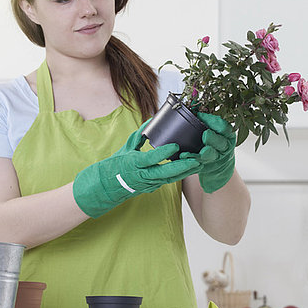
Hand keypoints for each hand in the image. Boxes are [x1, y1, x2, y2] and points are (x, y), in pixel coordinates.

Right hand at [73, 120, 201, 217]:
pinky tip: (190, 169)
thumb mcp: (127, 147)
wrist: (108, 185)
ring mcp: (147, 183)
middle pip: (164, 172)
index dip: (163, 153)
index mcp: (133, 163)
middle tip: (197, 160)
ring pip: (169, 179)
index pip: (150, 158)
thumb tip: (153, 120)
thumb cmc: (118, 164)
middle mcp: (141, 175)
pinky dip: (179, 175)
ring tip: (199, 164)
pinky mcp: (152, 187)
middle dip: (182, 167)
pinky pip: (168, 181)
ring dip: (185, 172)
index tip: (175, 146)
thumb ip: (141, 135)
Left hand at [182, 112, 235, 193]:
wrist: (220, 165)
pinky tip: (184, 156)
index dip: (214, 121)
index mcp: (228, 135)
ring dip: (202, 153)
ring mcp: (218, 158)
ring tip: (193, 150)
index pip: (224, 127)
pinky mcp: (209, 166)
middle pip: (221, 142)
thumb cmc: (215, 142)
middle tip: (205, 135)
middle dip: (213, 139)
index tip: (201, 116)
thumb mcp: (217, 131)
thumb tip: (193, 108)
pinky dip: (192, 159)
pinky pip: (200, 163)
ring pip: (211, 155)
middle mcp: (225, 146)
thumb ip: (209, 122)